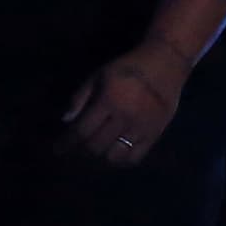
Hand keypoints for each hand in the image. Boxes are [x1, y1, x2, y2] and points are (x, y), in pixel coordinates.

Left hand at [62, 47, 187, 170]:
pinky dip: (121, 161)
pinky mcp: (155, 134)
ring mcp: (141, 128)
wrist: (166, 63)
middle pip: (96, 146)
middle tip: (75, 152)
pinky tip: (115, 156)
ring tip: (95, 154)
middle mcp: (124, 118)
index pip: (82, 131)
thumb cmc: (128, 68)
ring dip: (100, 158)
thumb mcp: (99, 75)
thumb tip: (66, 121)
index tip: (58, 149)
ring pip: (114, 156)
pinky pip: (135, 157)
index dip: (67, 143)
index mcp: (108, 102)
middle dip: (81, 152)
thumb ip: (80, 97)